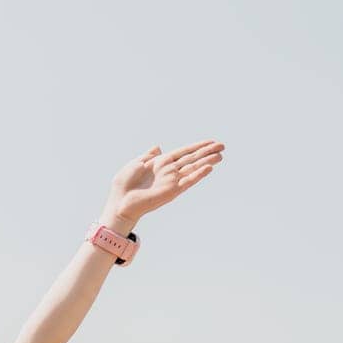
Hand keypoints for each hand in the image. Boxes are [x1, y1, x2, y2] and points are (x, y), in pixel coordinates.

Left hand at [100, 139, 223, 226]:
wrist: (120, 201)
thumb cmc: (124, 185)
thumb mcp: (135, 164)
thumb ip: (148, 155)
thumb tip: (158, 147)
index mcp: (161, 163)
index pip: (183, 152)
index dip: (197, 147)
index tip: (211, 142)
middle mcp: (169, 172)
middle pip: (192, 159)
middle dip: (207, 152)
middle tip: (222, 146)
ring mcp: (172, 181)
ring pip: (193, 168)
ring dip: (207, 162)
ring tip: (220, 156)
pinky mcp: (172, 191)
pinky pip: (188, 181)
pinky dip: (198, 174)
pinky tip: (209, 168)